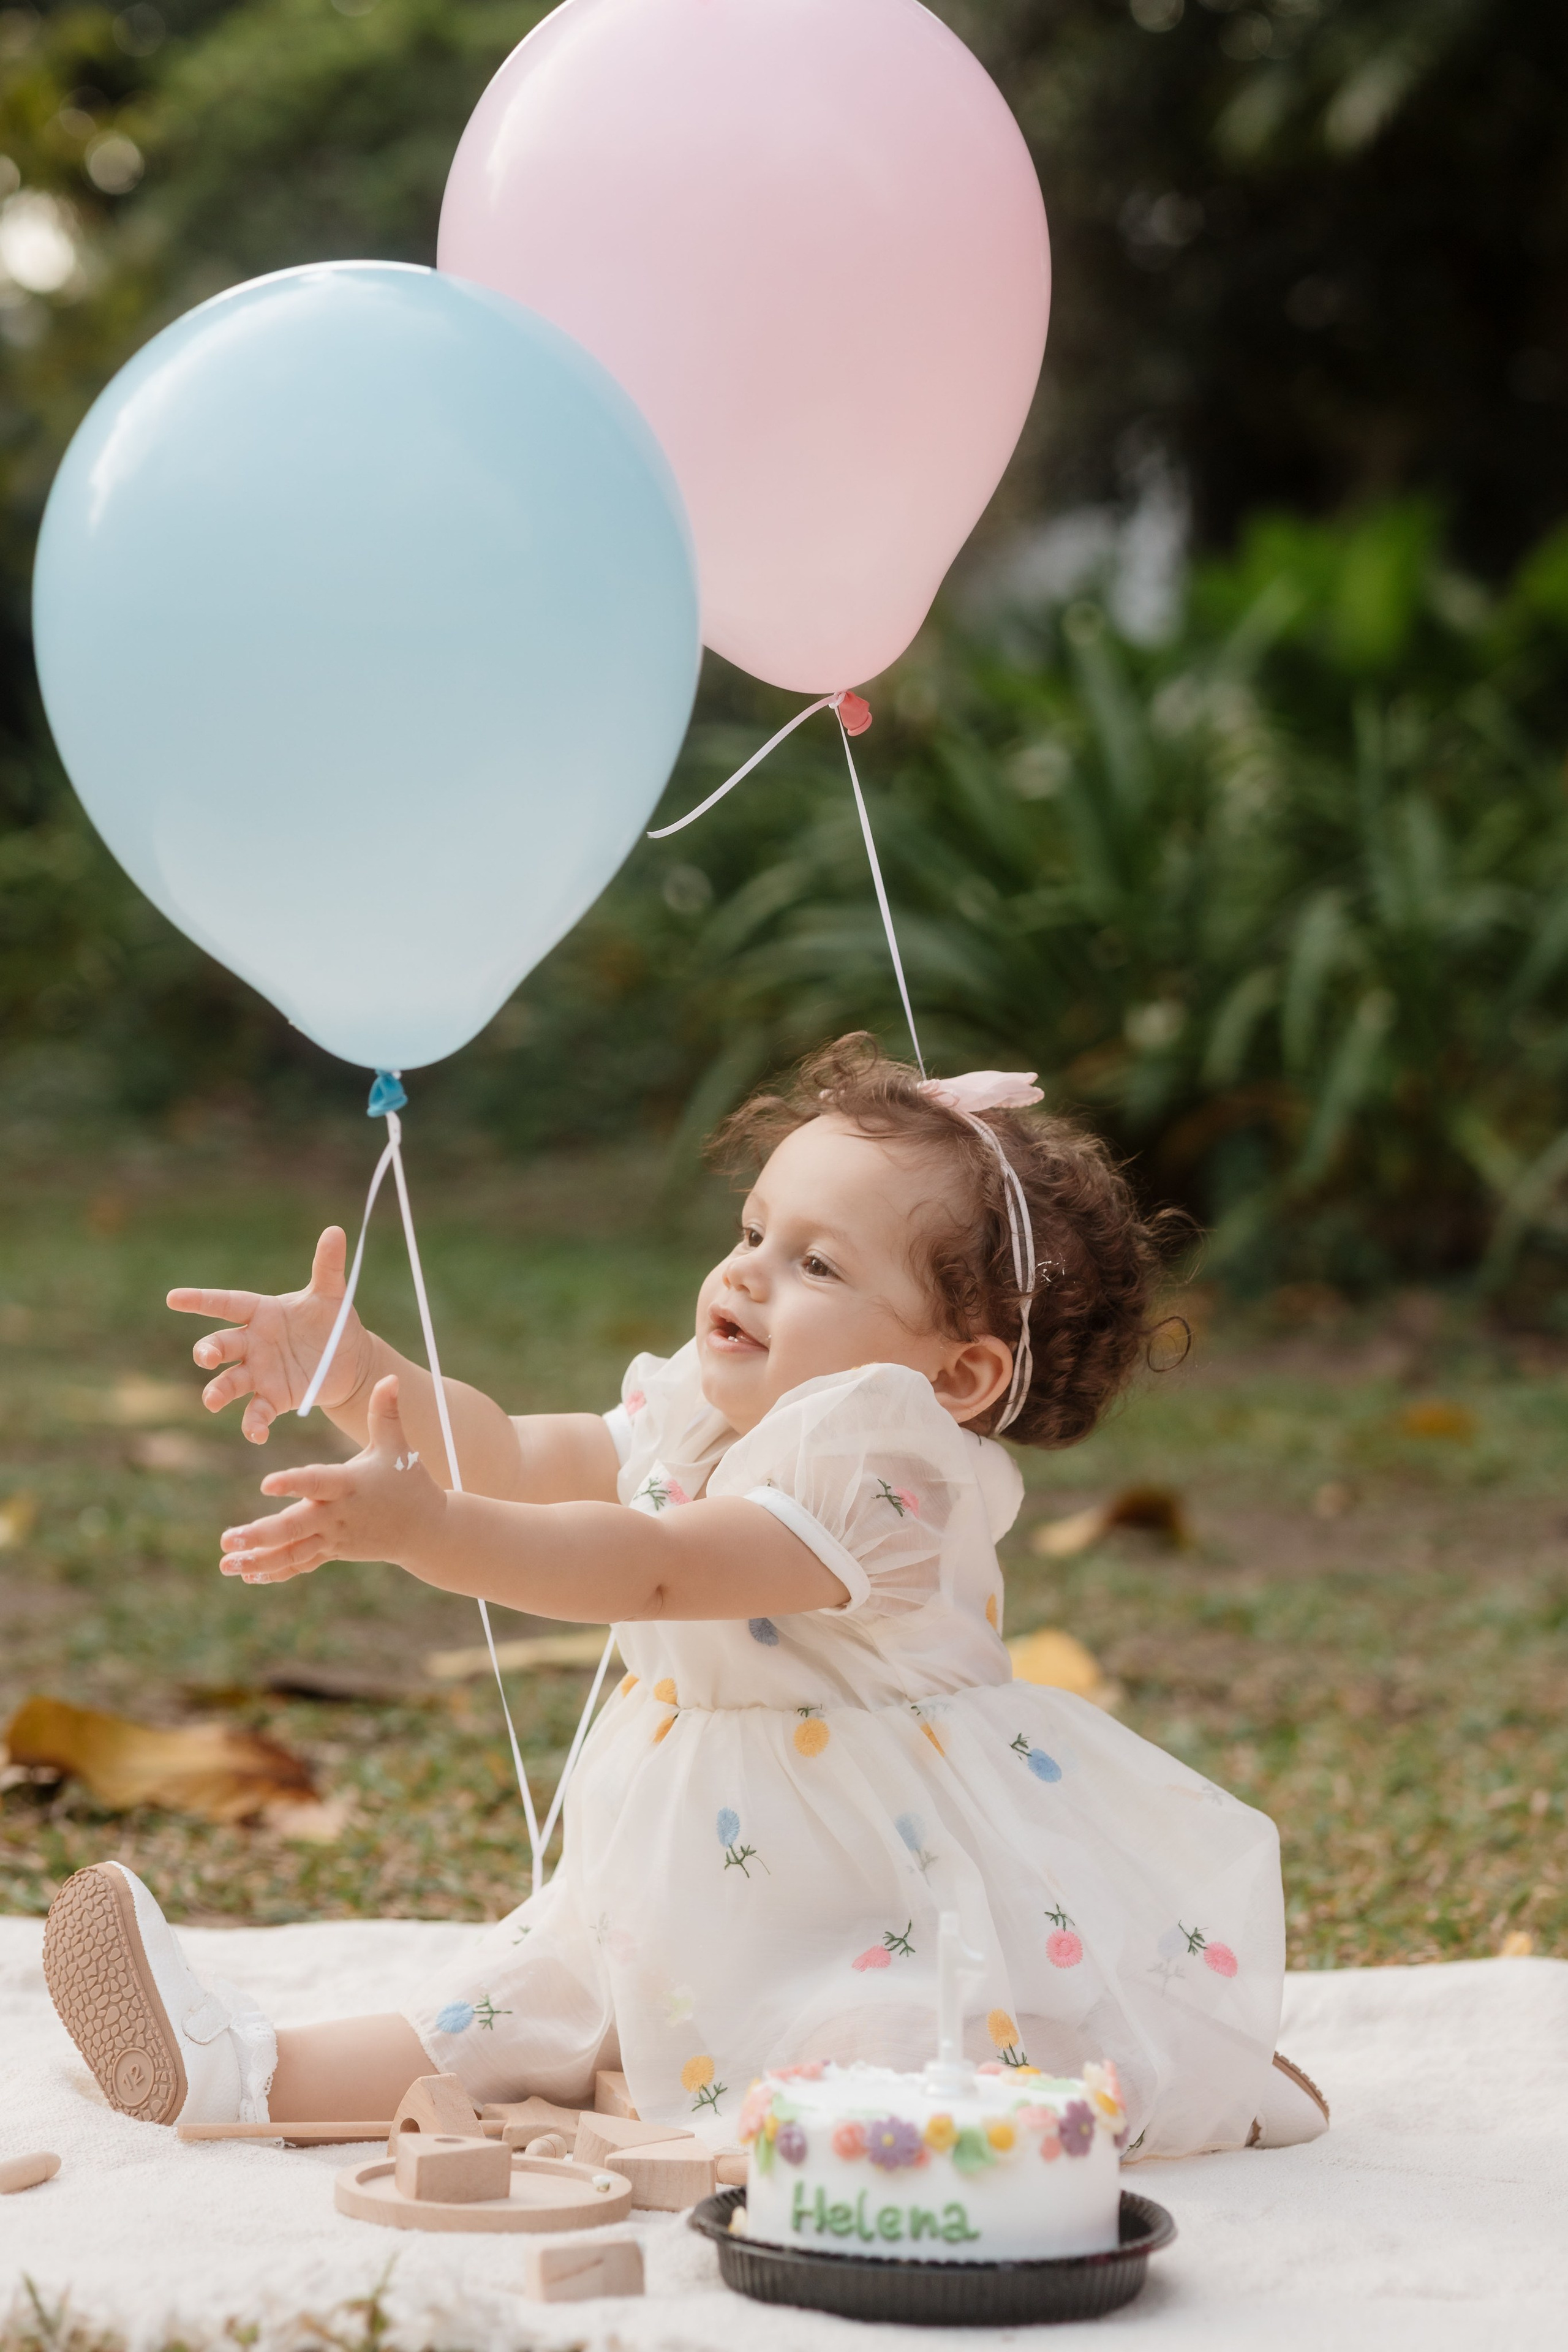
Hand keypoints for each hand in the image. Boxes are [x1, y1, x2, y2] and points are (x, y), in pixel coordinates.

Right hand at [168, 1227, 369, 1443]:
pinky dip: (253, 1424)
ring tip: (213, 1401)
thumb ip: (328, 1266)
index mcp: (262, 1313)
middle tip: (204, 1357)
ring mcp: (259, 1373)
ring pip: (229, 1382)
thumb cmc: (332, 1322)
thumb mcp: (332, 1295)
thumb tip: (335, 1230)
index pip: (226, 1303)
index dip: (200, 1300)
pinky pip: (256, 1413)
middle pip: (221, 1344)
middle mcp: (252, 1343)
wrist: (349, 1360)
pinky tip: (256, 1434)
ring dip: (218, 1391)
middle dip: (208, 1351)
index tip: (173, 1298)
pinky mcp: (273, 1399)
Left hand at [219, 1376, 444, 1583]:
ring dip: (258, 1558)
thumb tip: (389, 1376)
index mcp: (349, 1485)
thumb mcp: (398, 1447)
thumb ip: (386, 1413)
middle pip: (296, 1527)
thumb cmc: (409, 1481)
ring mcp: (333, 1537)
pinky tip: (245, 1574)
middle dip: (262, 1534)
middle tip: (230, 1538)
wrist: (426, 1530)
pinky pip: (300, 1564)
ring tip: (225, 1562)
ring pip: (293, 1552)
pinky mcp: (332, 1551)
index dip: (293, 1483)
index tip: (265, 1484)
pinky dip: (274, 1570)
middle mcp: (337, 1514)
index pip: (317, 1482)